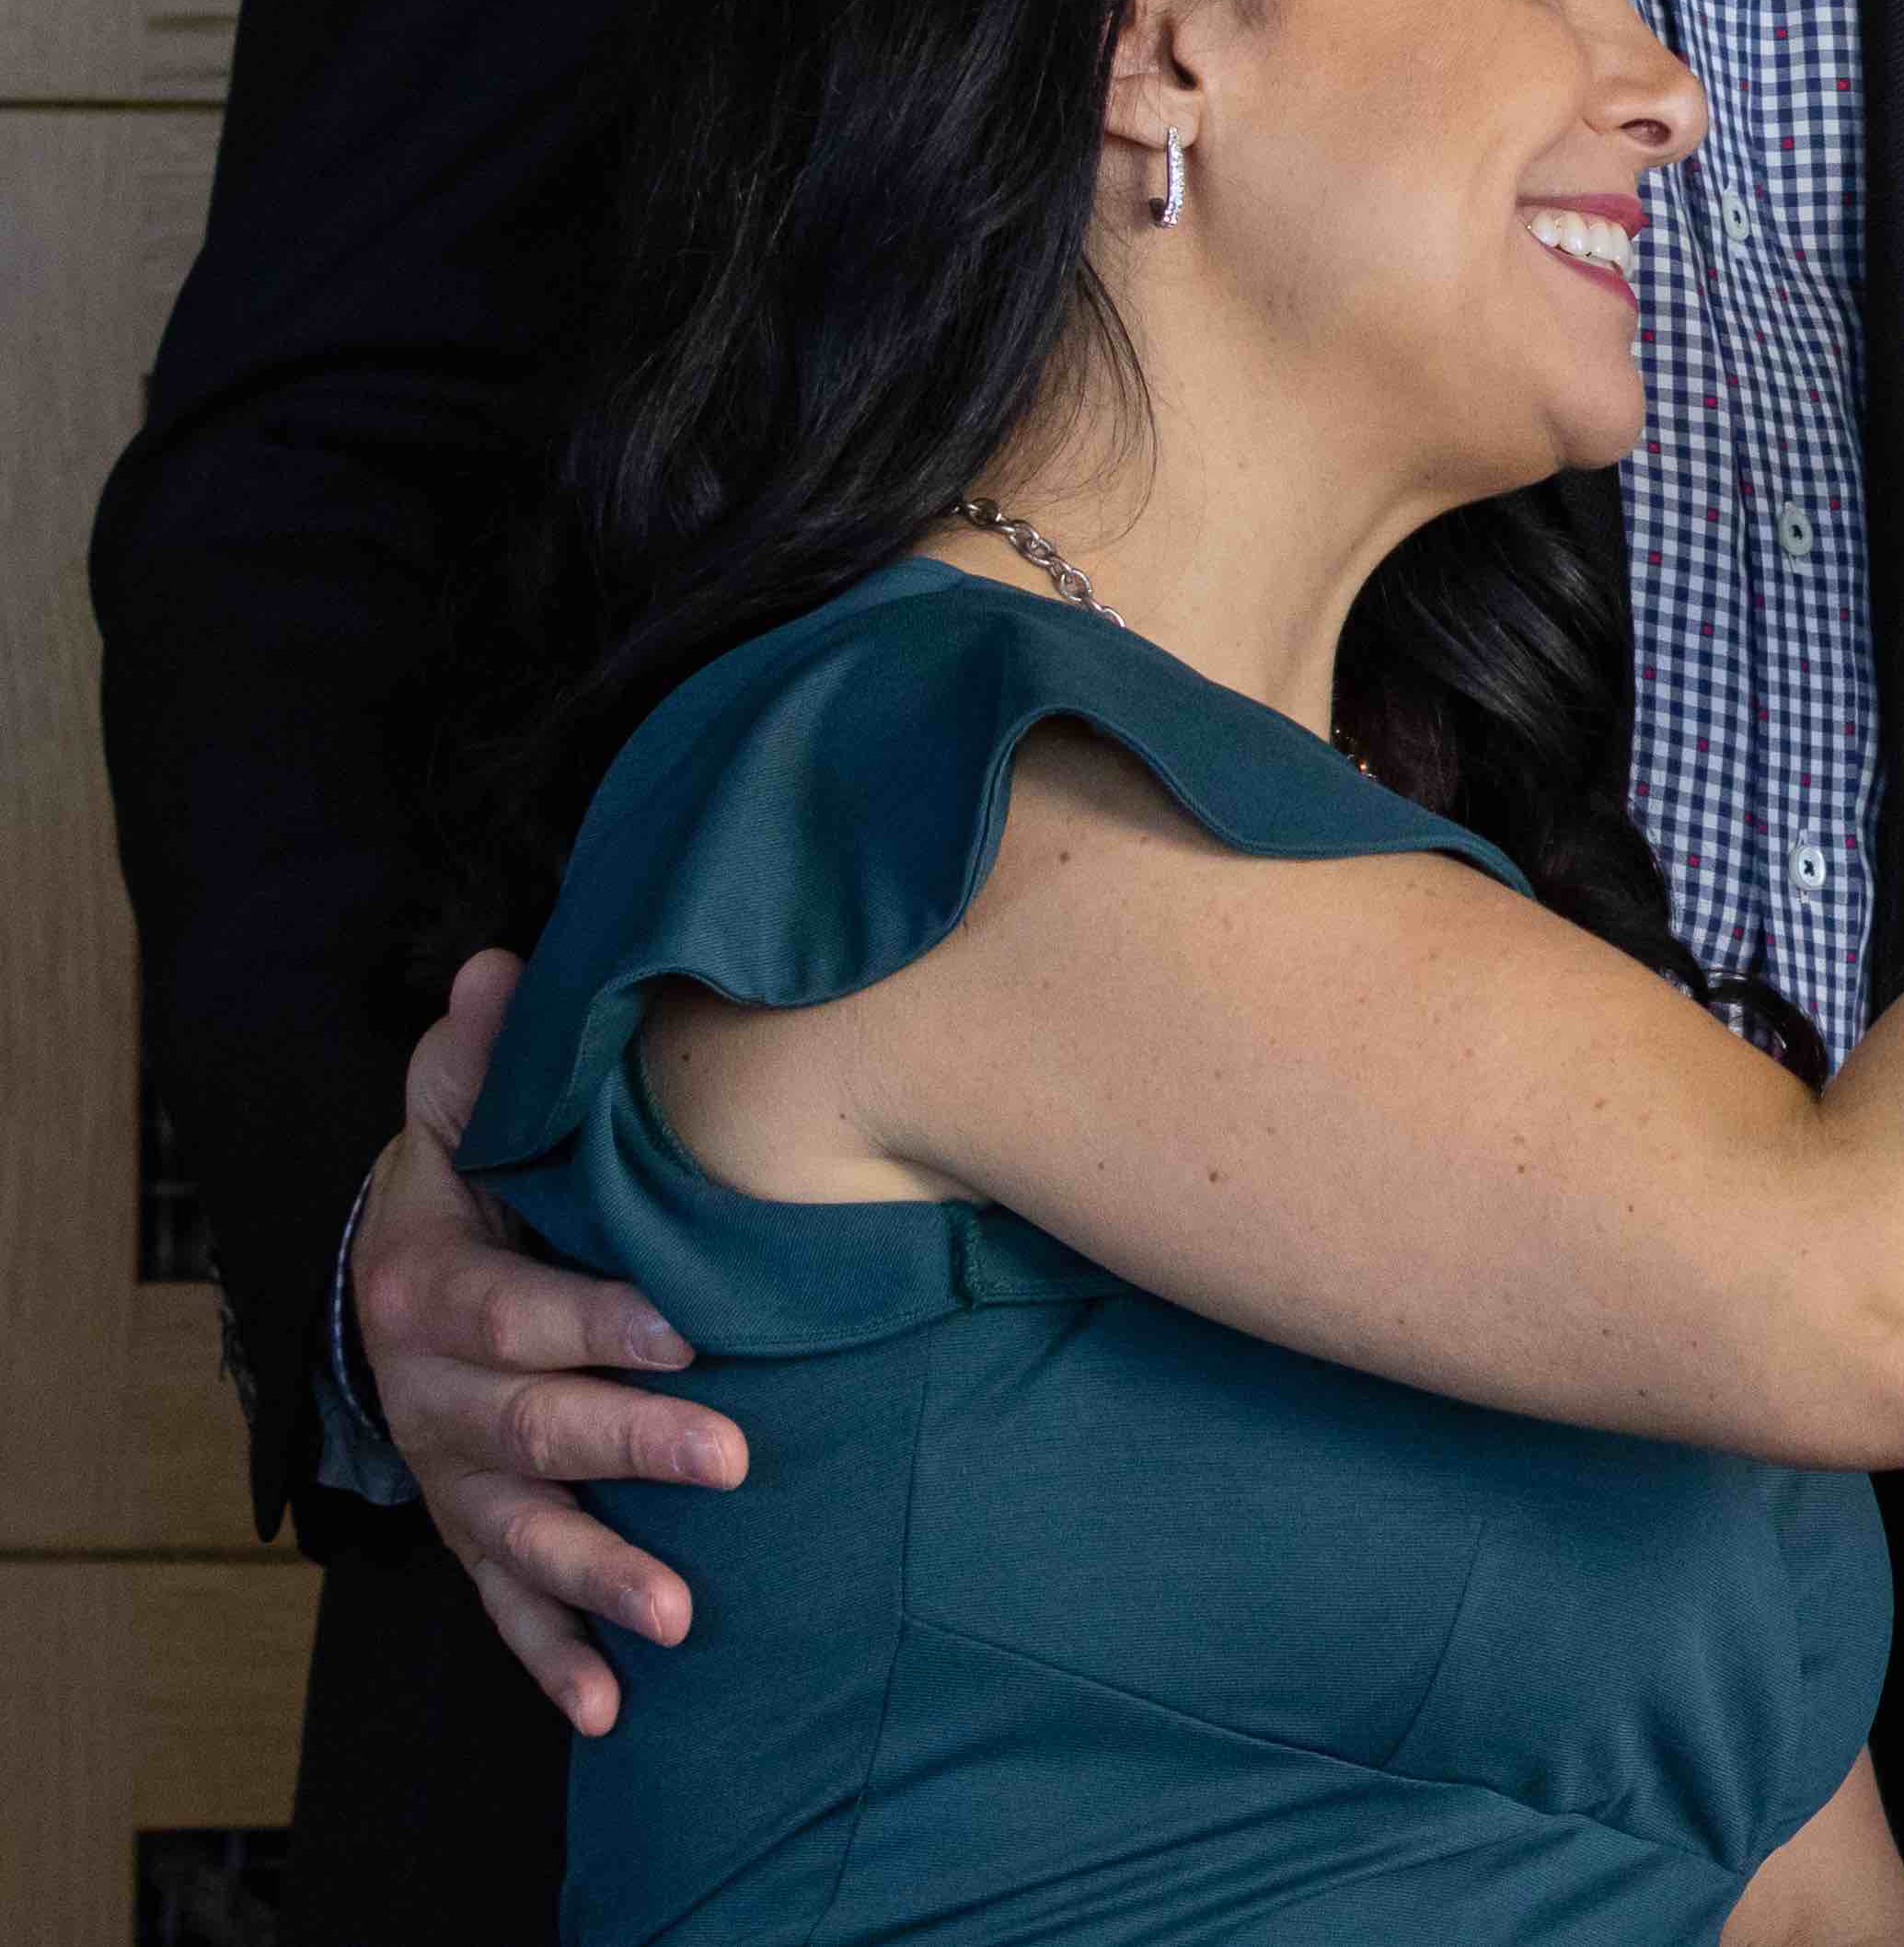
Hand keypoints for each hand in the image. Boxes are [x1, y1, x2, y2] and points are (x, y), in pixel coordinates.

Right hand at [357, 949, 740, 1733]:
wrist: (400, 1273)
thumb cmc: (470, 1182)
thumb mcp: (467, 1112)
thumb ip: (486, 1057)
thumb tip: (504, 966)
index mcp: (431, 1291)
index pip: (517, 1313)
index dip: (597, 1321)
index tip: (689, 1330)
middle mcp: (435, 1399)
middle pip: (534, 1429)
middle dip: (631, 1447)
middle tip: (732, 1456)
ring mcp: (457, 1476)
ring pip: (522, 1537)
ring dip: (599, 1578)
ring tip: (680, 1618)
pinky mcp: (478, 1531)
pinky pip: (507, 1607)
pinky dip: (554, 1660)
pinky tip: (613, 1709)